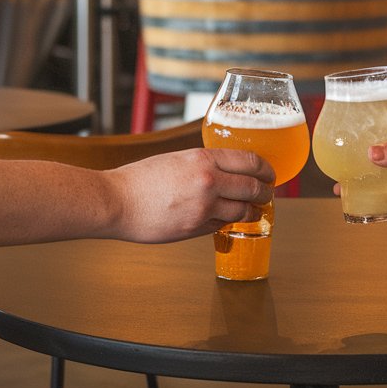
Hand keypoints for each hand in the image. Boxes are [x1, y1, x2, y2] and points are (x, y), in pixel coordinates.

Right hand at [107, 147, 274, 243]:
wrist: (116, 202)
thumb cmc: (140, 179)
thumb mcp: (177, 160)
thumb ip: (203, 165)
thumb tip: (225, 172)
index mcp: (204, 159)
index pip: (251, 161)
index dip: (266, 169)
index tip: (270, 174)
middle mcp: (208, 182)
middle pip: (253, 188)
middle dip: (265, 192)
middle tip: (267, 194)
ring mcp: (203, 207)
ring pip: (242, 211)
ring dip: (251, 211)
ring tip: (252, 210)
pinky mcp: (195, 229)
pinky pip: (222, 225)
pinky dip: (227, 222)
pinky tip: (226, 219)